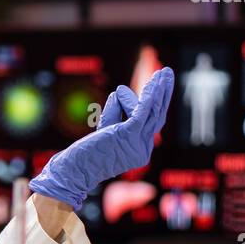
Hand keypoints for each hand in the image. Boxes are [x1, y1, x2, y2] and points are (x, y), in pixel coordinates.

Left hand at [28, 68, 173, 209]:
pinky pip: (141, 113)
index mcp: (140, 150)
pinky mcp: (127, 136)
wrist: (76, 171)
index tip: (154, 84)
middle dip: (164, 93)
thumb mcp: (107, 129)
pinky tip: (151, 84)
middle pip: (158, 116)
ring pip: (152, 112)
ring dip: (158, 90)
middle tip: (167, 72)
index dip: (152, 102)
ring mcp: (138, 144)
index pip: (148, 122)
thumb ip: (117, 110)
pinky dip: (147, 97)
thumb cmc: (87, 153)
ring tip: (163, 72)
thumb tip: (121, 90)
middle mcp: (143, 149)